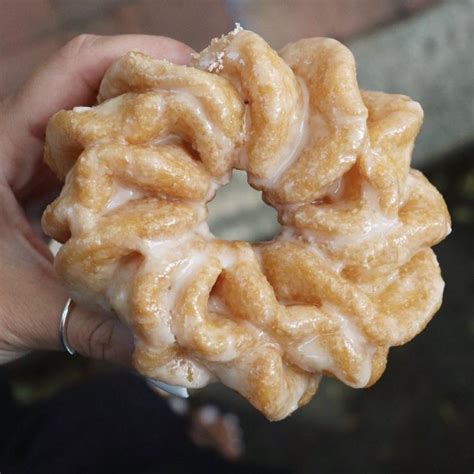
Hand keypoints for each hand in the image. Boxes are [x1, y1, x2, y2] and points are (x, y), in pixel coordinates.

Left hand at [0, 34, 192, 364]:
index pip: (71, 73)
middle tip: (212, 101)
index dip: (132, 55)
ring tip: (199, 129)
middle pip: (91, 86)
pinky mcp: (42, 189)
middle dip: (153, 83)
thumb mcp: (23, 314)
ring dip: (144, 118)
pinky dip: (130, 156)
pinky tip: (164, 172)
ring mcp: (32, 166)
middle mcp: (19, 146)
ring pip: (94, 121)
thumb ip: (93, 327)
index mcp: (1, 151)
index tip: (191, 64)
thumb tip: (164, 344)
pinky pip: (93, 159)